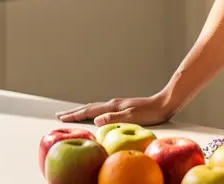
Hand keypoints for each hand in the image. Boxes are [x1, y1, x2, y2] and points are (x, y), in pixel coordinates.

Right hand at [56, 93, 173, 126]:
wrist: (163, 104)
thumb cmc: (149, 113)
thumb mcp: (131, 117)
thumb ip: (113, 118)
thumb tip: (96, 120)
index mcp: (112, 106)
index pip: (89, 111)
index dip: (74, 115)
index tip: (61, 117)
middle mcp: (113, 104)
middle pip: (89, 107)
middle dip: (74, 112)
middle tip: (60, 115)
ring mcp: (117, 104)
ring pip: (95, 107)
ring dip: (82, 111)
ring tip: (74, 114)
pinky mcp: (123, 107)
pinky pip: (102, 109)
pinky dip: (93, 111)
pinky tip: (96, 114)